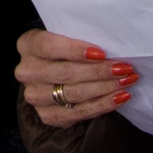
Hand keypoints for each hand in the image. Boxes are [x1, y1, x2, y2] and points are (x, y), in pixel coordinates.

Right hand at [16, 29, 131, 125]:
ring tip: (126, 81)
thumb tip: (112, 47)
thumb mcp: (64, 37)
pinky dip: (103, 105)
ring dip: (105, 88)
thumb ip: (78, 39)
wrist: (51, 75)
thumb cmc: (64, 50)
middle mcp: (26, 72)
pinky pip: (79, 112)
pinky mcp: (47, 115)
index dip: (75, 50)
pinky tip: (120, 97)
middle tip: (124, 68)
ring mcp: (34, 96)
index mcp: (27, 45)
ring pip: (74, 93)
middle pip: (65, 73)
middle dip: (99, 71)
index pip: (50, 47)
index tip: (101, 53)